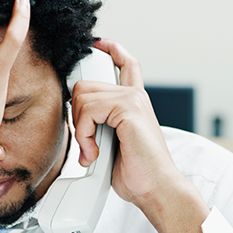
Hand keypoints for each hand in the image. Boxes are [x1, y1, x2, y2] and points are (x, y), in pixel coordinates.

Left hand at [71, 39, 187, 209]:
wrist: (155, 188)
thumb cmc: (137, 173)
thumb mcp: (113, 144)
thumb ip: (100, 126)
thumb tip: (78, 120)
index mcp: (134, 103)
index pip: (126, 64)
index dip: (112, 49)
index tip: (98, 43)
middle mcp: (135, 96)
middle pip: (86, 85)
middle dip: (77, 116)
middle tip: (87, 142)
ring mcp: (133, 100)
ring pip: (82, 97)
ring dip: (80, 130)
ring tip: (92, 151)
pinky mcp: (129, 108)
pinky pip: (88, 110)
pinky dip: (84, 135)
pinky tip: (94, 152)